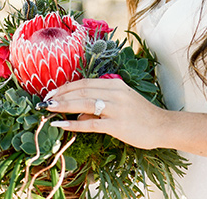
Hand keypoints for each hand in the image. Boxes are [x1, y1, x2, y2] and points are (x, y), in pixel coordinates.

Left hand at [40, 77, 167, 148]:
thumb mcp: (121, 102)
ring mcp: (116, 108)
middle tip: (45, 100)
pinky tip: (61, 124)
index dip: (66, 86)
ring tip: (48, 108)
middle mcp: (115, 92)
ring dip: (63, 105)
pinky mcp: (116, 125)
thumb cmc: (141, 114)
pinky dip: (73, 123)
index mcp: (115, 84)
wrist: (161, 125)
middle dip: (61, 94)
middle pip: (82, 90)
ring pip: (83, 103)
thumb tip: (77, 112)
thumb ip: (100, 105)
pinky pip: (91, 123)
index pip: (85, 82)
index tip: (52, 91)